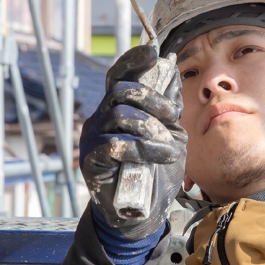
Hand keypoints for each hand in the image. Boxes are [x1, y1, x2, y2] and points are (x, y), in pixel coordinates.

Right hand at [80, 45, 186, 240]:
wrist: (141, 212)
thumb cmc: (154, 173)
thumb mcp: (170, 138)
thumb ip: (169, 112)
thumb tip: (173, 78)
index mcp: (117, 109)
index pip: (119, 75)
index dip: (132, 61)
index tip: (152, 52)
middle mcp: (101, 119)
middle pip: (120, 90)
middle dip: (151, 98)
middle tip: (172, 115)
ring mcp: (93, 139)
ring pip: (120, 115)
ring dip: (153, 129)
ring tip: (171, 147)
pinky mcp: (92, 161)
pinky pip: (115, 144)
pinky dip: (144, 149)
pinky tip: (162, 157)